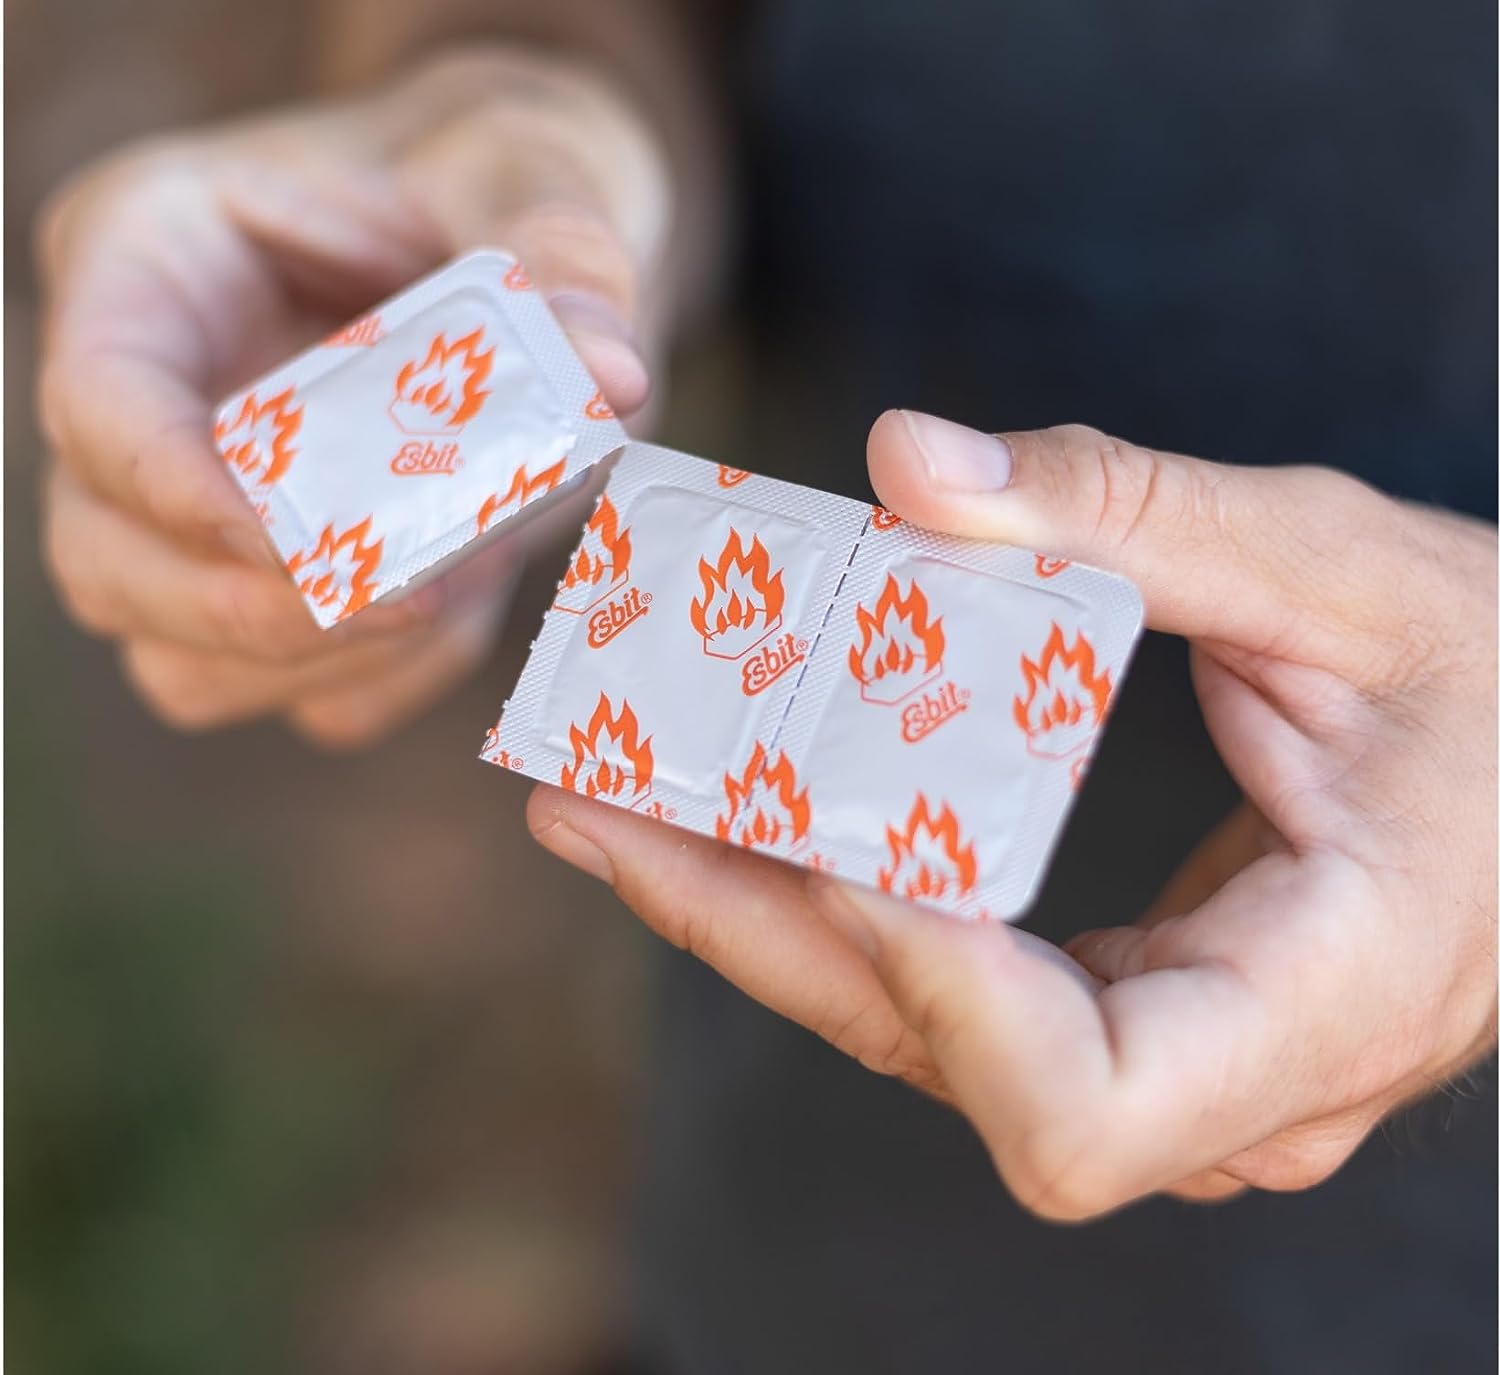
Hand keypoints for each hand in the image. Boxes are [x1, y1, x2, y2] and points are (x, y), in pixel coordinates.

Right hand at [37, 48, 668, 746]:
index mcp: (154, 263)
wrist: (514, 242)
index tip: (300, 545)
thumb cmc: (490, 182)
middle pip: (106, 561)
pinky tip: (467, 609)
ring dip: (316, 660)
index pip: (99, 404)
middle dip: (250, 611)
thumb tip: (612, 379)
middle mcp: (153, 402)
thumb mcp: (532, 179)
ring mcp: (202, 512)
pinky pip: (293, 694)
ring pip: (179, 654)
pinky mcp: (279, 587)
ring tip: (457, 592)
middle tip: (419, 595)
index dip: (174, 493)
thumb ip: (563, 261)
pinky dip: (380, 681)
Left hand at [528, 410, 1496, 1218]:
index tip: (820, 840)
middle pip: (938, 1057)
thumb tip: (912, 464)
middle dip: (752, 927)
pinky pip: (948, 986)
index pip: (1080, 1101)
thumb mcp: (1345, 567)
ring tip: (609, 794)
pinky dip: (830, 899)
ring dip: (754, 911)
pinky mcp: (1126, 1009)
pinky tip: (731, 811)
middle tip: (588, 798)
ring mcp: (1169, 1066)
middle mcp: (1224, 1082)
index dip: (935, 997)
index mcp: (1319, 1001)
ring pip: (917, 1028)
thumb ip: (1131, 512)